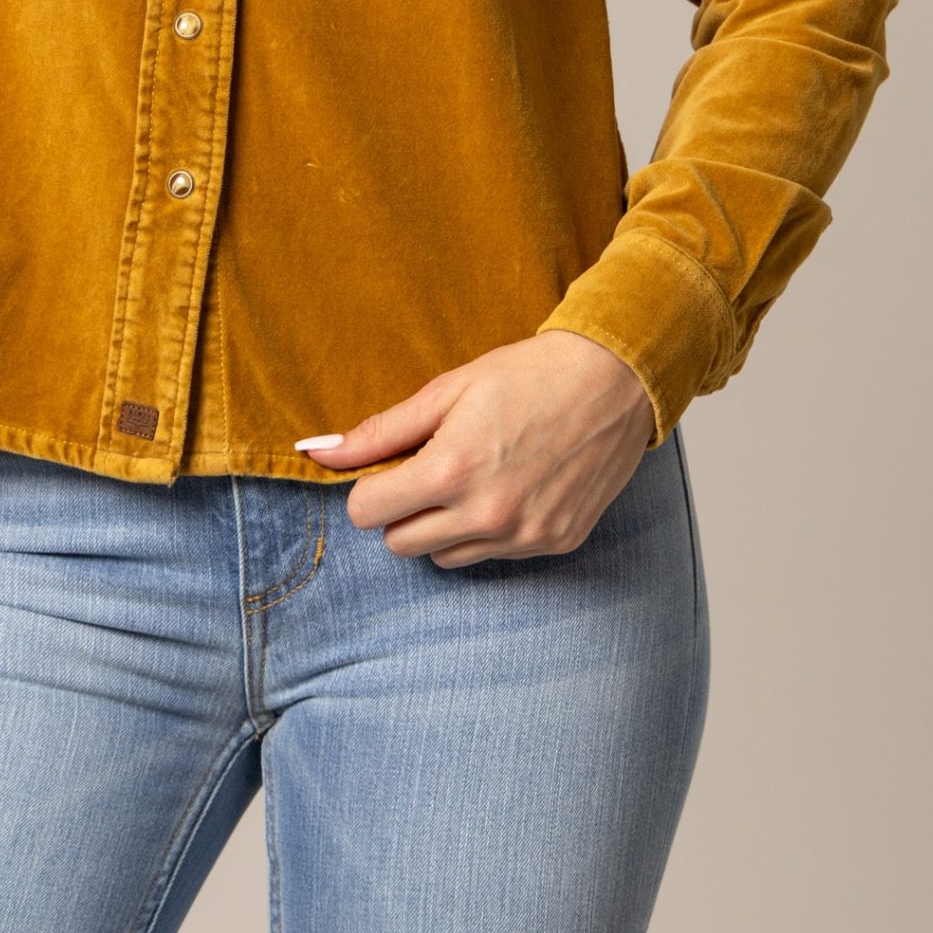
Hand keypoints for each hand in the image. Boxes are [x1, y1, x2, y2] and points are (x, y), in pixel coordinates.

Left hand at [297, 332, 656, 567]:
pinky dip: (488, 531)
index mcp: (451, 471)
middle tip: (431, 468)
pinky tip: (510, 487)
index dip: (370, 488)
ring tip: (473, 476)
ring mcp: (523, 536)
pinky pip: (493, 556)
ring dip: (443, 526)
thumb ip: (380, 431)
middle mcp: (486, 515)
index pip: (367, 515)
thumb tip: (317, 453)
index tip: (390, 467)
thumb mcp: (446, 391)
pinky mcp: (554, 544)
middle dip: (402, 509)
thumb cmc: (527, 374)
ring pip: (444, 558)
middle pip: (399, 545)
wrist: (614, 380)